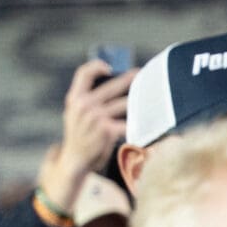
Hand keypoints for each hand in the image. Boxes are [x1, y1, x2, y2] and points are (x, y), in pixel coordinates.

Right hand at [40, 59, 134, 210]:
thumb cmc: (79, 135)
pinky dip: (139, 123)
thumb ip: (86, 100)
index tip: (109, 66)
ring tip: (152, 98)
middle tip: (142, 74)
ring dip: (139, 101)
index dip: (96, 66)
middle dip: (130, 78)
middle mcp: (84, 105)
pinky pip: (128, 123)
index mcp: (74, 98)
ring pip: (125, 103)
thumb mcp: (74, 114)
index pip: (83, 74)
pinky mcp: (107, 130)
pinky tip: (149, 122)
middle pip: (112, 86)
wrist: (75, 160)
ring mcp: (96, 117)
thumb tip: (112, 84)